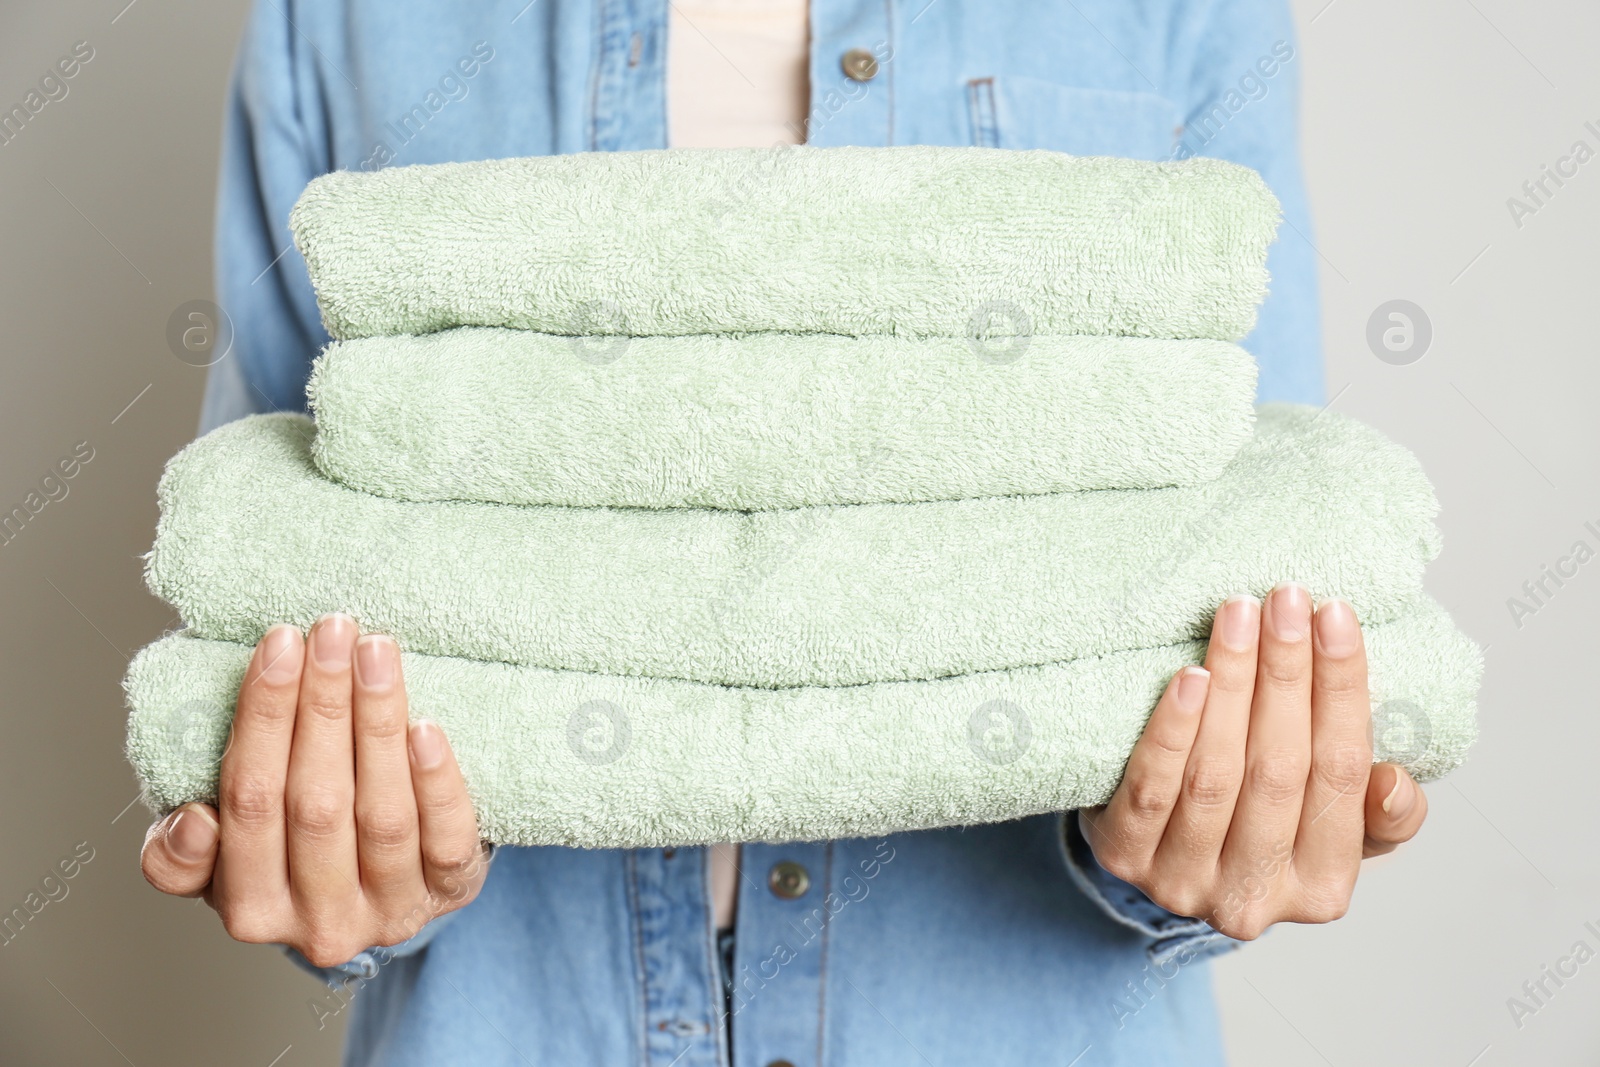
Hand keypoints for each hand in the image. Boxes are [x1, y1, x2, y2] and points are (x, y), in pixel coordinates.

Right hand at [140, 614, 488, 966]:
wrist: (385, 895)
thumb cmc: (294, 857)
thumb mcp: (224, 862)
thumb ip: (184, 855)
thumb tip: (192, 821)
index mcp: (251, 908)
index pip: (251, 803)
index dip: (263, 720)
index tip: (279, 645)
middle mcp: (320, 923)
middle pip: (316, 804)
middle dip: (322, 705)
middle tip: (332, 631)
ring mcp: (391, 912)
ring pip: (382, 816)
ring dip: (378, 724)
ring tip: (376, 652)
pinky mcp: (451, 894)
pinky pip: (447, 839)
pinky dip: (436, 781)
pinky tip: (427, 726)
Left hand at [1079, 585, 1427, 940]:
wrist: (1155, 853)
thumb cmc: (1257, 823)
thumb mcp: (1329, 826)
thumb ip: (1377, 812)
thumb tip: (1393, 784)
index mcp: (1323, 886)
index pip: (1342, 775)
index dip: (1341, 691)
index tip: (1336, 615)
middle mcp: (1256, 897)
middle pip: (1279, 770)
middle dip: (1286, 674)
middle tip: (1286, 599)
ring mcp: (1184, 882)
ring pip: (1215, 775)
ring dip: (1231, 684)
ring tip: (1238, 616)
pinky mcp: (1124, 858)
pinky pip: (1151, 788)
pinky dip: (1172, 730)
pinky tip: (1187, 677)